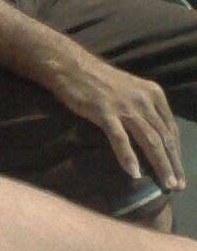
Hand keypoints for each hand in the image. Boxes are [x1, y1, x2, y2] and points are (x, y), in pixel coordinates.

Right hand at [50, 54, 185, 191]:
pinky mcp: (104, 111)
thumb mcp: (131, 90)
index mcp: (153, 94)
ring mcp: (124, 106)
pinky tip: (134, 173)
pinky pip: (120, 138)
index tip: (179, 173)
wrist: (72, 65)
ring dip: (159, 164)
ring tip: (165, 184)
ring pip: (149, 140)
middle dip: (173, 164)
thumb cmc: (99, 79)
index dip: (177, 153)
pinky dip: (128, 157)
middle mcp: (143, 100)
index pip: (171, 129)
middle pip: (164, 137)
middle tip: (177, 186)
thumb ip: (143, 110)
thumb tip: (153, 139)